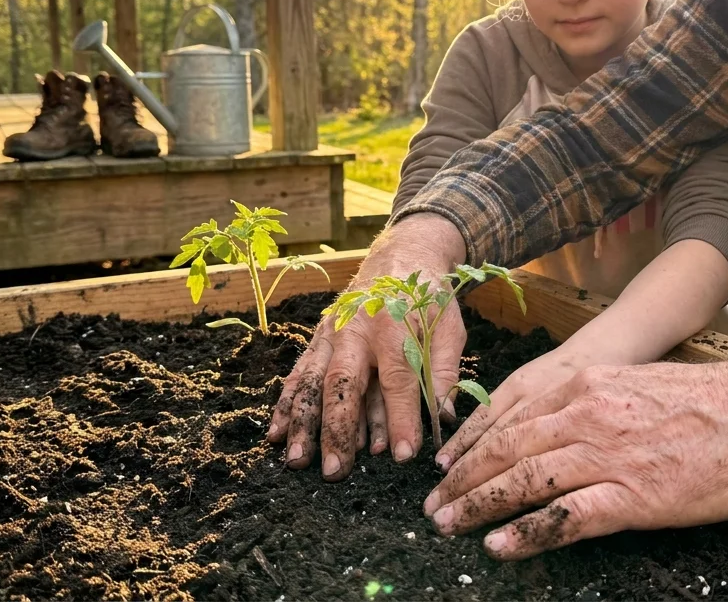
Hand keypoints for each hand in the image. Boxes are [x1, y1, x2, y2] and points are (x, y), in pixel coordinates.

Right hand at [267, 213, 466, 480]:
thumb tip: (443, 417)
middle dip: (338, 429)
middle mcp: (357, 332)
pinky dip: (287, 404)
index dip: (401, 419)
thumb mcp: (450, 327)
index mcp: (395, 328)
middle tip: (336, 470)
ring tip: (298, 461)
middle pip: (344, 384)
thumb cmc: (428, 297)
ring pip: (314, 382)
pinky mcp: (318, 338)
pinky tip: (277, 433)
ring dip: (303, 423)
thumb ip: (445, 371)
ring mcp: (332, 334)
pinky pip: (299, 374)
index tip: (403, 455)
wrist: (400, 255)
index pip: (399, 382)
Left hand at [422, 341, 727, 560]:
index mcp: (585, 385)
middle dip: (463, 478)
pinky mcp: (632, 495)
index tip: (446, 465)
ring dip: (479, 505)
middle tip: (434, 504)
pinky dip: (526, 533)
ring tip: (450, 525)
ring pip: (523, 481)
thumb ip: (592, 403)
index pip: (510, 416)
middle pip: (505, 448)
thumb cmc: (710, 400)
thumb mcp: (636, 384)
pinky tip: (500, 545)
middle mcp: (585, 415)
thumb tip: (559, 430)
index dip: (471, 445)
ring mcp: (607, 455)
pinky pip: (564, 518)